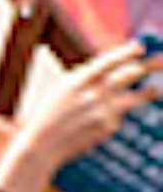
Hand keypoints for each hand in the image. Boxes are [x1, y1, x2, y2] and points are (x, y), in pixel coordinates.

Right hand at [10, 42, 154, 174]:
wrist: (41, 145)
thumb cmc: (48, 115)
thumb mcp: (60, 90)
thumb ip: (85, 79)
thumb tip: (112, 69)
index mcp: (78, 80)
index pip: (108, 61)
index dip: (126, 52)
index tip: (140, 47)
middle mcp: (94, 93)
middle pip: (129, 74)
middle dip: (148, 66)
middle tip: (162, 60)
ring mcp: (103, 111)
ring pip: (135, 97)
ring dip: (149, 92)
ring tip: (156, 90)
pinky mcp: (108, 126)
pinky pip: (118, 116)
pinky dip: (114, 116)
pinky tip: (101, 121)